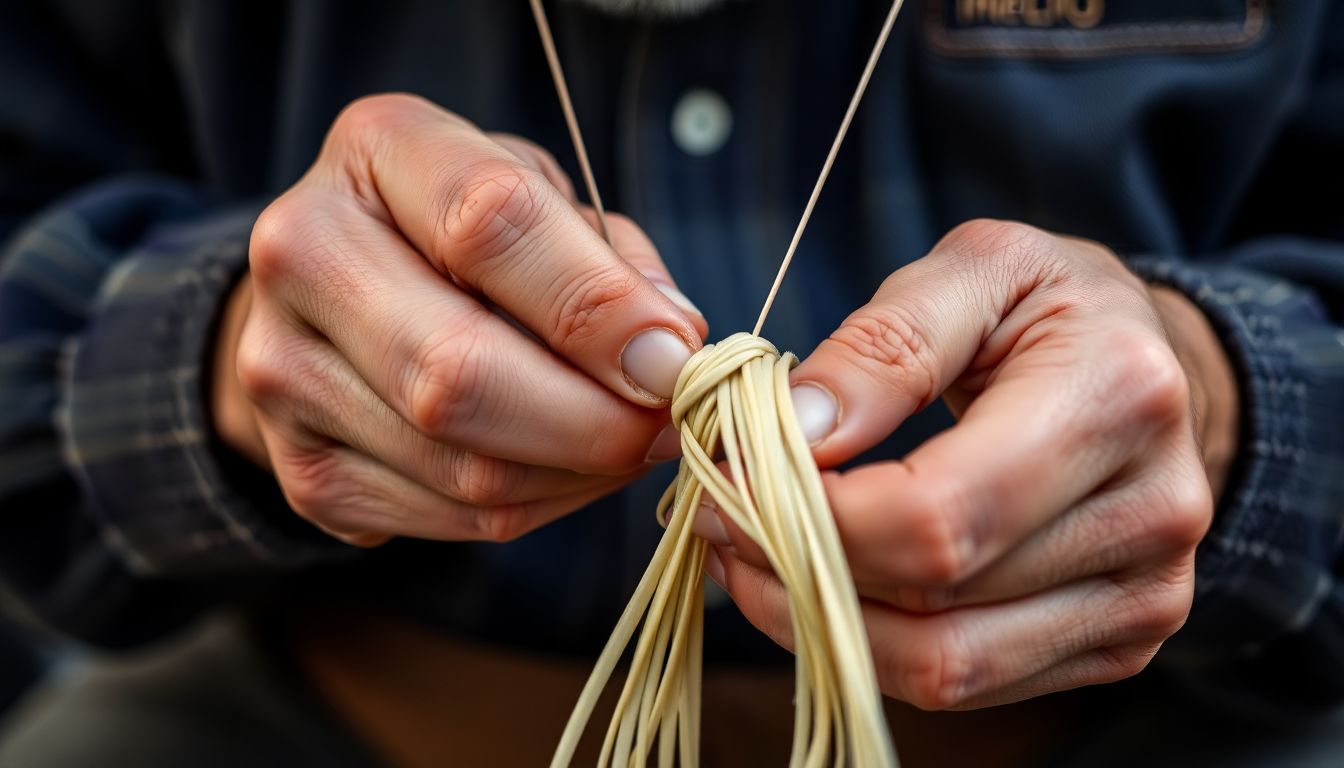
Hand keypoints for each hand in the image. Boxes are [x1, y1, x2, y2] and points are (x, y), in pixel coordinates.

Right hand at [210, 94, 705, 545]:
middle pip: (455, 372)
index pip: (488, 224)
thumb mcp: (544, 200)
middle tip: (665, 428)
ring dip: (576, 473)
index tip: (674, 357)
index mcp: (378, 150)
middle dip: (591, 420)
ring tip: (626, 444)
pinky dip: (537, 505)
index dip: (596, 305)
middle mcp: (303, 252)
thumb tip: (667, 356)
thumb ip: (608, 263)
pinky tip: (565, 469)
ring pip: (462, 467)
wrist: (343, 289)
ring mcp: (282, 371)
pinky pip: (451, 518)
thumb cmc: (470, 234)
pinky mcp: (303, 470)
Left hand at [699, 220, 1237, 709]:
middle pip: (934, 600)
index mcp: (1117, 398)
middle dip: (796, 569)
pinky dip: (873, 646)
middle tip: (717, 518)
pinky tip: (821, 587)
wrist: (1154, 366)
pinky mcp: (1120, 643)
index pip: (938, 513)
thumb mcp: (974, 267)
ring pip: (945, 666)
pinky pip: (969, 681)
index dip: (812, 517)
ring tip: (753, 557)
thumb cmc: (1052, 306)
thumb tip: (797, 434)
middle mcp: (1152, 514)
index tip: (727, 480)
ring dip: (820, 622)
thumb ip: (884, 343)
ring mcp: (1145, 595)